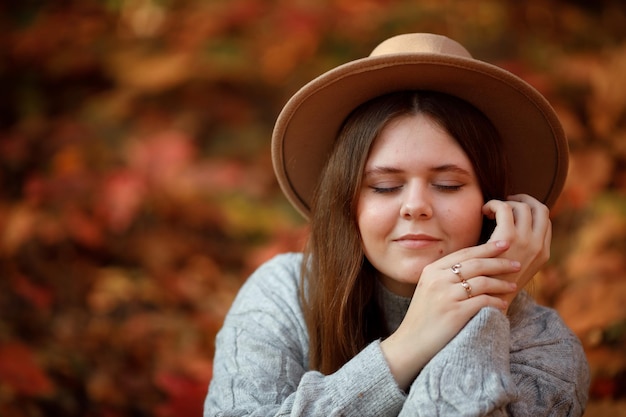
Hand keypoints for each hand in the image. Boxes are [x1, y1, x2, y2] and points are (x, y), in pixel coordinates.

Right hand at [380, 240, 518, 389]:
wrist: (410, 343)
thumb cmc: (423, 317)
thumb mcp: (428, 288)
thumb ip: (445, 275)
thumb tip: (475, 264)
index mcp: (432, 270)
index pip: (464, 253)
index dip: (487, 248)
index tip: (504, 245)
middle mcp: (438, 279)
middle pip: (476, 264)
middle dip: (500, 262)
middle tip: (517, 264)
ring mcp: (446, 295)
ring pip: (482, 282)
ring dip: (502, 283)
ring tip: (514, 285)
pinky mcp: (455, 313)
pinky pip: (483, 301)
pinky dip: (496, 301)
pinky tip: (503, 304)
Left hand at [482, 194, 551, 305]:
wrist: (489, 302)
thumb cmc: (495, 284)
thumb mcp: (515, 267)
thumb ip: (519, 250)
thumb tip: (513, 231)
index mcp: (544, 253)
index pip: (545, 220)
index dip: (530, 210)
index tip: (514, 210)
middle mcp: (539, 246)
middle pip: (539, 208)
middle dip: (522, 200)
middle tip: (505, 202)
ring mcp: (527, 242)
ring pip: (522, 206)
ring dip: (506, 203)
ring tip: (490, 210)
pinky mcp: (508, 239)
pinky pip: (504, 208)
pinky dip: (493, 205)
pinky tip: (483, 212)